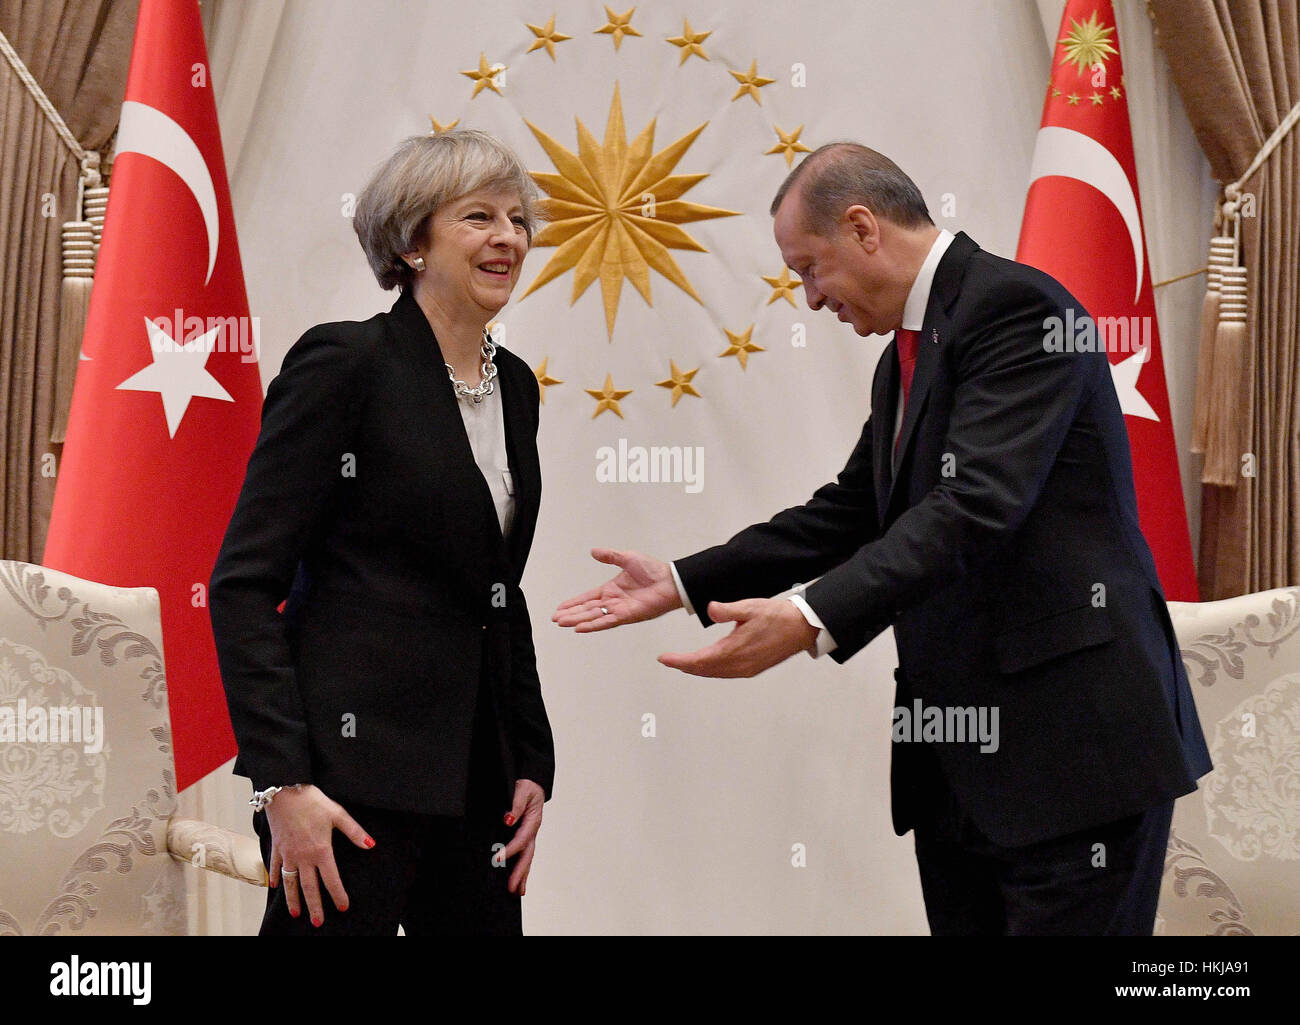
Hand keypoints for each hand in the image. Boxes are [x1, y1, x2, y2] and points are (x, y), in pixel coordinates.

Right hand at [264, 784, 373, 926]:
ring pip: (290, 883)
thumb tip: (371, 845)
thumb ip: (355, 832)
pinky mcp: (277, 847)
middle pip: (309, 887)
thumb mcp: (338, 814)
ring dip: (293, 899)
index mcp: (321, 850)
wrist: (285, 790)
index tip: (343, 907)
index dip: (338, 894)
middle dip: (314, 906)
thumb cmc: (313, 801)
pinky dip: (276, 878)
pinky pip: (276, 867)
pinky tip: (276, 886)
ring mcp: (288, 853)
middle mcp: (303, 857)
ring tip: (296, 913)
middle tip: (317, 923)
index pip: (331, 879)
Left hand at [499, 779, 544, 895]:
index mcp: (533, 821)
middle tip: (511, 888)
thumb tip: (508, 820)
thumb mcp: (523, 789)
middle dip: (520, 873)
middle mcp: (533, 830)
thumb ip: (516, 804)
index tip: (498, 859)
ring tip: (517, 892)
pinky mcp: (526, 835)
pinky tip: (517, 879)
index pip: (521, 839)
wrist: (534, 781)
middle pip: (527, 855)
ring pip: (527, 858)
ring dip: (523, 875)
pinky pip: (524, 853)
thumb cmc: (528, 785)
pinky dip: (522, 867)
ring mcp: (530, 834)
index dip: (510, 850)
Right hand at [552, 548, 680, 631]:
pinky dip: (594, 625)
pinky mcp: (627, 616)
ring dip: (578, 620)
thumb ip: (610, 556)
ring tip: (562, 623)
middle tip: (555, 619)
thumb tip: (593, 551)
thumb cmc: (654, 570)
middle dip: (571, 614)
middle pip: (587, 609)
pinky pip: (607, 621)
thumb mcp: (628, 558)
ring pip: (593, 616)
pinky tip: (581, 628)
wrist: (671, 581)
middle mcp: (613, 601)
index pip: (587, 597)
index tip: (560, 608)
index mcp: (611, 589)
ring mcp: (619, 610)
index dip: (573, 603)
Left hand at [658, 598, 817, 677]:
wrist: (801, 627)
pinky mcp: (753, 669)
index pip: (699, 660)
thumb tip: (710, 609)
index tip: (664, 659)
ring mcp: (747, 669)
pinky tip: (708, 664)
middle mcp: (739, 664)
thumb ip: (727, 610)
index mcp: (734, 650)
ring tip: (683, 663)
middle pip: (704, 670)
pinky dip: (712, 670)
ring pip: (715, 673)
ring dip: (698, 669)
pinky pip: (726, 673)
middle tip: (669, 661)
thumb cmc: (777, 616)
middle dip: (684, 666)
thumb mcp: (750, 607)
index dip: (679, 661)